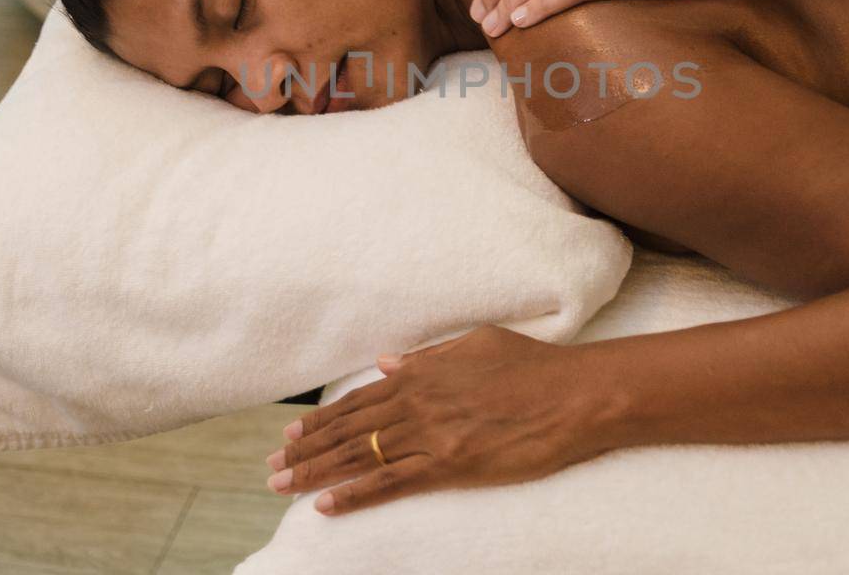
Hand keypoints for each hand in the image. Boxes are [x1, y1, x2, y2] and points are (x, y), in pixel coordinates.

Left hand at [263, 325, 608, 515]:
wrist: (575, 395)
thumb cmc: (533, 366)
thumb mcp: (477, 343)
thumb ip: (428, 356)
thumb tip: (385, 363)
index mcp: (422, 372)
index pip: (359, 401)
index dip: (322, 420)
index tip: (293, 435)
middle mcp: (418, 402)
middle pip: (349, 430)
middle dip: (307, 450)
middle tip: (273, 467)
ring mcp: (432, 435)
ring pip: (361, 456)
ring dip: (317, 473)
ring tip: (282, 486)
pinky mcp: (451, 465)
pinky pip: (392, 483)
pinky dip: (355, 494)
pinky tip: (327, 505)